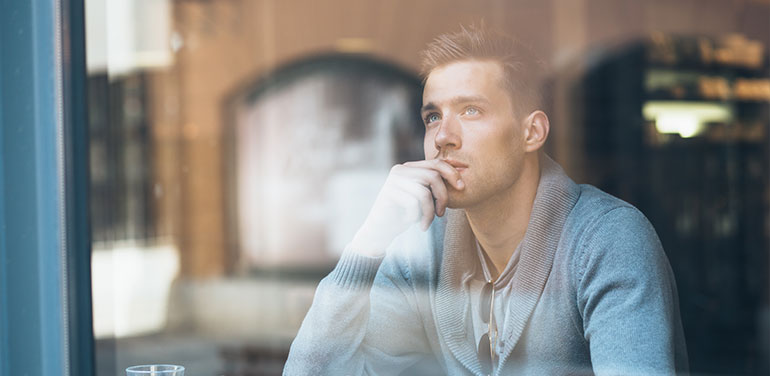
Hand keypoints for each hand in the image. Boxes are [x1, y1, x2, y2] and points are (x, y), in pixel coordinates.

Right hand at [350, 160, 464, 256]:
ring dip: (429, 212)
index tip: (462, 188)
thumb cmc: (404, 214)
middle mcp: (400, 169)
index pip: (436, 163)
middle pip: (433, 176)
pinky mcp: (388, 193)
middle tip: (441, 213)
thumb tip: (460, 180)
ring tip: (426, 222)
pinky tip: (413, 223)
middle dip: (442, 197)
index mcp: (410, 167)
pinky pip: (413, 204)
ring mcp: (393, 180)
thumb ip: (434, 187)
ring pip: (424, 192)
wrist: (381, 230)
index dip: (452, 173)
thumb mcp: (422, 198)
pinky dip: (417, 217)